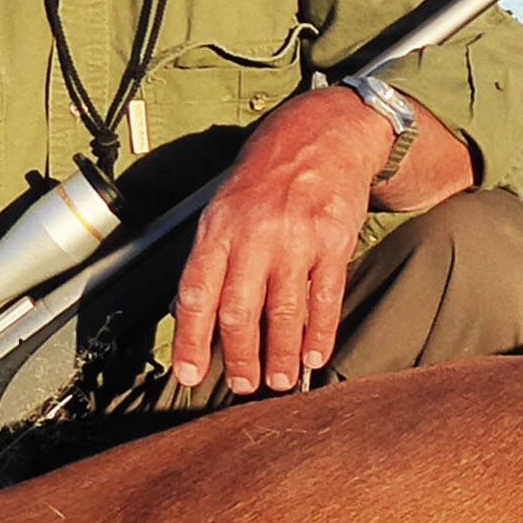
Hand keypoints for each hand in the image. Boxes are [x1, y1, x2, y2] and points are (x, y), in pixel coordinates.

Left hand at [173, 89, 401, 394]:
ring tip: (281, 381)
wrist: (321, 135)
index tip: (190, 374)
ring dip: (281, 354)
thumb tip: (188, 313)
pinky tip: (317, 356)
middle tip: (244, 386)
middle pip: (239, 311)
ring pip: (284, 311)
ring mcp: (296, 239)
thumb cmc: (266, 177)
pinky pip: (325, 298)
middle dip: (240, 357)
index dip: (191, 339)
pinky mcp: (334, 241)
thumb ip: (209, 257)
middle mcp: (254, 235)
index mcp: (218, 230)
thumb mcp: (222, 207)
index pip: (197, 294)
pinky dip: (320, 333)